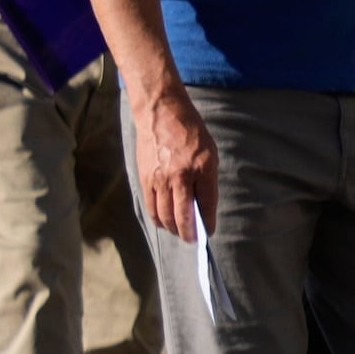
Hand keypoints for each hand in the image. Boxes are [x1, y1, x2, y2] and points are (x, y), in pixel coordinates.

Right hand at [127, 79, 220, 244]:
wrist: (161, 113)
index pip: (206, 206)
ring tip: (179, 233)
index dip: (207, 224)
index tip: (208, 233)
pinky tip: (164, 221)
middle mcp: (179, 177)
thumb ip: (207, 180)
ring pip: (164, 216)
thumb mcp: (210, 153)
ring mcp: (159, 179)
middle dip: (188, 234)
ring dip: (172, 229)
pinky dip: (158, 219)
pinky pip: (150, 207)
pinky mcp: (144, 178)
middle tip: (192, 240)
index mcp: (201, 169)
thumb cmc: (190, 132)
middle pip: (182, 217)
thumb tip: (202, 207)